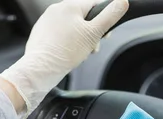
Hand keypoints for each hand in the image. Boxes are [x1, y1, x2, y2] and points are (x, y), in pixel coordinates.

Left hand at [0, 0, 128, 118]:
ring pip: (70, 26)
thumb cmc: (65, 53)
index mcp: (70, 5)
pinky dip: (65, 42)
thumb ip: (110, 16)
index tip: (104, 34)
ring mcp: (46, 20)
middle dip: (90, 32)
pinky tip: (66, 54)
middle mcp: (56, 9)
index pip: (95, 5)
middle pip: (82, 17)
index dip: (103, 20)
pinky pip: (58, 34)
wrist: (41, 69)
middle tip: (91, 47)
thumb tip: (123, 1)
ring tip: (78, 53)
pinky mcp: (40, 32)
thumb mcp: (94, 33)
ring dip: (78, 38)